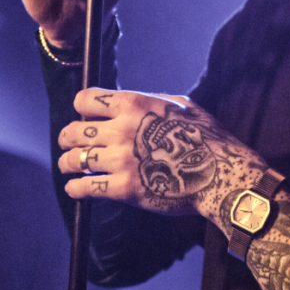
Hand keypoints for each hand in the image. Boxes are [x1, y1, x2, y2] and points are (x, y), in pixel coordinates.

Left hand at [57, 88, 265, 223]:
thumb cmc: (205, 137)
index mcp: (133, 105)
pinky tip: (78, 187)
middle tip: (71, 144)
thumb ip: (148, 102)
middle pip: (73, 131)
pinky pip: (84, 187)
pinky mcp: (124, 188)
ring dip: (68, 163)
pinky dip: (76, 188)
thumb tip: (127, 103)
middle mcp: (122, 130)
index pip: (84, 100)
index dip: (83, 109)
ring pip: (74, 160)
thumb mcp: (179, 105)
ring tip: (70, 166)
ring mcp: (122, 160)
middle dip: (69, 138)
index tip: (88, 118)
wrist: (220, 173)